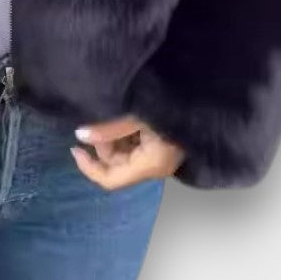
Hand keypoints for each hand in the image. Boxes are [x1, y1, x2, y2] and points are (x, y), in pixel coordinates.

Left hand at [70, 115, 185, 189]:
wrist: (206, 101)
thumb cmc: (173, 108)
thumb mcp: (137, 117)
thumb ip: (109, 129)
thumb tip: (81, 134)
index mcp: (150, 165)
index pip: (111, 179)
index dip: (89, 167)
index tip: (74, 148)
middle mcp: (154, 167)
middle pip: (116, 165)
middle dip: (103, 145)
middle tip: (100, 120)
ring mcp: (159, 158)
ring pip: (125, 154)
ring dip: (114, 137)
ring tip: (118, 114)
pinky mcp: (162, 147)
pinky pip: (136, 147)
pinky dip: (125, 134)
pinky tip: (127, 117)